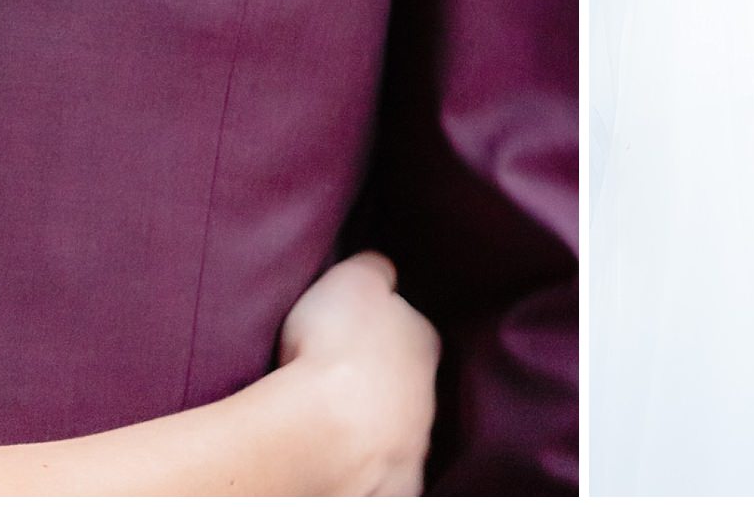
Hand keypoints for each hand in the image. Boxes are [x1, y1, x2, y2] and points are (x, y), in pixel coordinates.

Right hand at [278, 251, 440, 495]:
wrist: (323, 429)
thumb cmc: (336, 345)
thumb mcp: (355, 278)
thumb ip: (375, 270)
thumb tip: (384, 269)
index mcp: (424, 341)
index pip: (413, 330)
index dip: (387, 330)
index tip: (358, 335)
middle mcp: (430, 397)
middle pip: (410, 385)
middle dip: (385, 385)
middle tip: (344, 383)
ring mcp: (415, 448)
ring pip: (402, 434)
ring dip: (379, 430)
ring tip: (336, 428)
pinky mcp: (393, 489)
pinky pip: (386, 479)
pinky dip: (371, 473)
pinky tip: (346, 467)